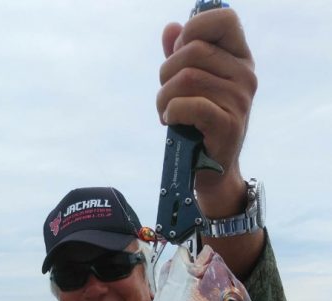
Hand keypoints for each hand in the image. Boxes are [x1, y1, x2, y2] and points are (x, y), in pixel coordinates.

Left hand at [157, 8, 256, 217]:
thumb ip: (182, 55)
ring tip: (165, 112)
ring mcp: (239, 100)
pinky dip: (172, 111)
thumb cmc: (200, 125)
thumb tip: (170, 29)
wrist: (213, 171)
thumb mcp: (193, 86)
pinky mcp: (228, 125)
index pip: (223, 19)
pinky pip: (190, 104)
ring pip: (186, 78)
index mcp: (240, 58)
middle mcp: (245, 75)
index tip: (180, 55)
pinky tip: (170, 120)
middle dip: (166, 73)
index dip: (193, 29)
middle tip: (165, 96)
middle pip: (192, 50)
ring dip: (164, 97)